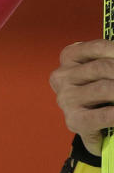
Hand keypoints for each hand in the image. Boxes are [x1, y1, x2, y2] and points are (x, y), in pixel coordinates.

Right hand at [49, 38, 113, 155]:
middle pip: (104, 67)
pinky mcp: (75, 120)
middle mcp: (63, 76)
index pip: (98, 47)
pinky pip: (106, 115)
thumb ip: (110, 61)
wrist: (88, 125)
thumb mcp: (99, 71)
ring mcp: (67, 98)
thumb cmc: (99, 92)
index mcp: (70, 57)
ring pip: (106, 88)